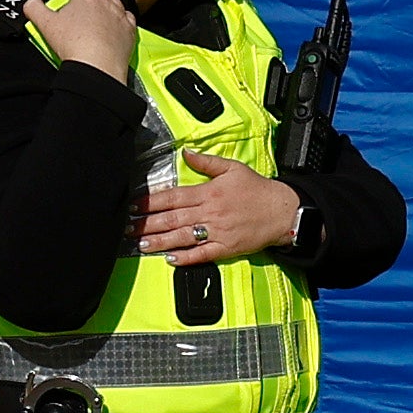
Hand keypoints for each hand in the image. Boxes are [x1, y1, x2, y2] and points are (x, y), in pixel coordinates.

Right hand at [30, 0, 138, 73]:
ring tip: (97, 15)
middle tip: (79, 6)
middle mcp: (103, 2)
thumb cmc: (73, 44)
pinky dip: (121, 19)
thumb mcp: (44, 24)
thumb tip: (30, 3)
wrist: (97, 65)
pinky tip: (115, 25)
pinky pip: (127, 18)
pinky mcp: (129, 30)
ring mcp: (118, 15)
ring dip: (106, 5)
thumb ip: (34, 9)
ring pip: (114, 2)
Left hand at [141, 148, 304, 261]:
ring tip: (141, 244)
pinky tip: (170, 259)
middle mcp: (210, 212)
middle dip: (148, 223)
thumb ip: (206, 161)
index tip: (134, 206)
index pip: (173, 197)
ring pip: (183, 237)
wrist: (283, 210)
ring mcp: (217, 231)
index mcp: (209, 192)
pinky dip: (186, 258)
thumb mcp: (232, 168)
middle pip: (173, 218)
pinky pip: (202, 254)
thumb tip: (185, 152)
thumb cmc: (258, 189)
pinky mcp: (226, 248)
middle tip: (129, 227)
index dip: (151, 202)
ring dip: (160, 241)